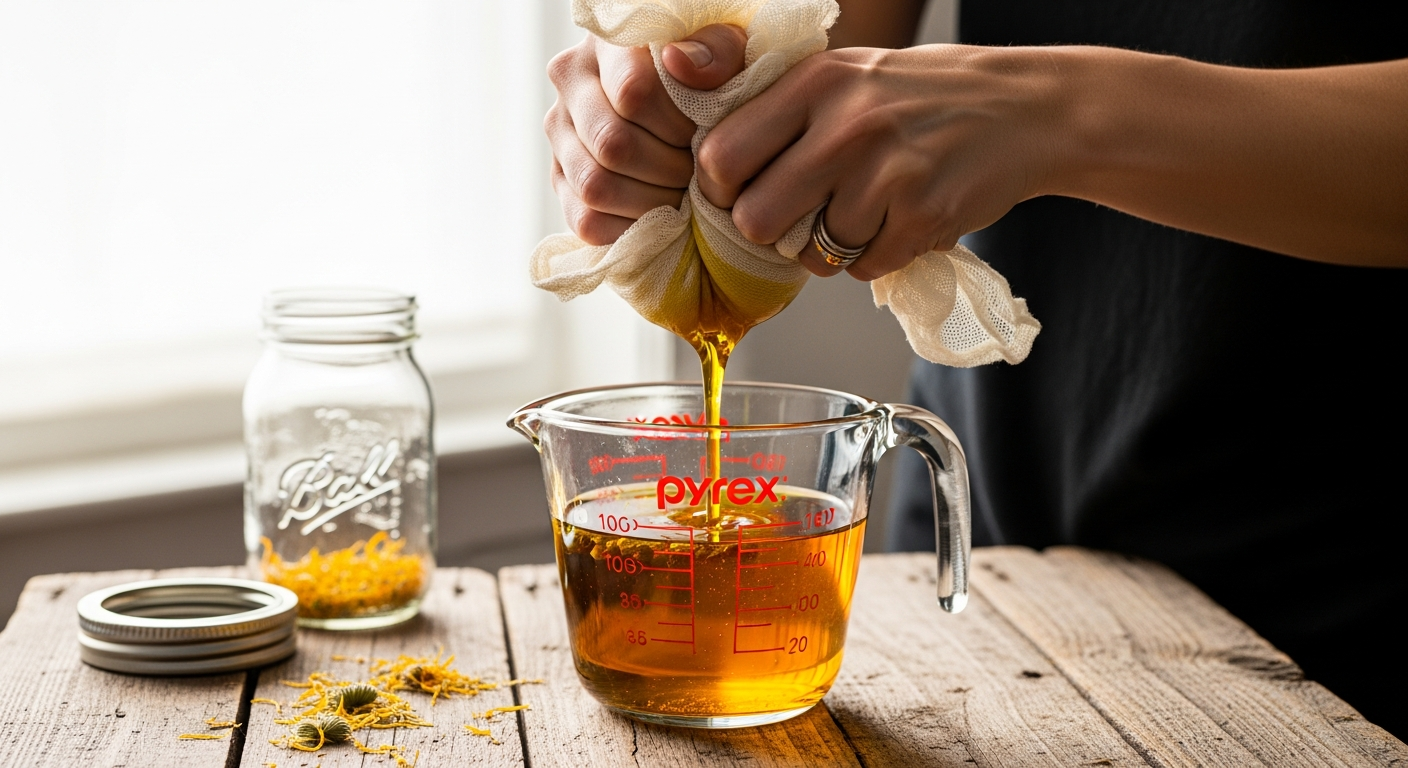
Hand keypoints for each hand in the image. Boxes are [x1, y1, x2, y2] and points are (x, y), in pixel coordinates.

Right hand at [545, 24, 747, 244]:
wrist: (686, 102)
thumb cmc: (711, 75)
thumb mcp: (725, 50)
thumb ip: (715, 50)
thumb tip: (679, 64)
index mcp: (607, 45)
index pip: (633, 93)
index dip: (677, 126)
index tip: (704, 134)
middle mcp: (570, 84)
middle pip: (613, 144)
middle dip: (670, 169)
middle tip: (700, 174)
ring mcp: (560, 134)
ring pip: (595, 186)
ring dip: (652, 202)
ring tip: (684, 195)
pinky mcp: (560, 179)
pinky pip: (586, 221)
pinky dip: (630, 229)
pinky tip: (661, 217)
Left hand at [697, 45, 1065, 279]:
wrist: (1025, 109)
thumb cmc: (922, 96)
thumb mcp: (846, 75)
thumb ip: (781, 110)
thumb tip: (711, 167)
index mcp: (816, 83)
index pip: (721, 157)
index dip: (722, 190)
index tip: (741, 193)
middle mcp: (847, 126)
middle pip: (755, 220)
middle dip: (769, 233)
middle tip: (794, 219)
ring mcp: (887, 175)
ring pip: (813, 255)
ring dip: (831, 247)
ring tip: (865, 210)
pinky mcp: (922, 217)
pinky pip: (864, 269)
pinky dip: (875, 257)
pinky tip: (899, 220)